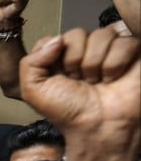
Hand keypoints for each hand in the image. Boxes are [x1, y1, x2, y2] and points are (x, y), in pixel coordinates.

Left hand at [19, 27, 139, 160]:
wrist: (98, 126)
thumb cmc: (67, 111)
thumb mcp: (33, 91)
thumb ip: (30, 62)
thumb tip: (57, 39)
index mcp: (58, 56)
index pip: (53, 38)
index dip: (54, 57)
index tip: (58, 77)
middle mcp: (83, 50)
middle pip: (76, 34)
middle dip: (75, 61)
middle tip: (79, 81)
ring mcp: (108, 49)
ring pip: (101, 35)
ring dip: (95, 64)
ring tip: (96, 82)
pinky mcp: (131, 51)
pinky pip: (124, 42)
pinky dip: (115, 64)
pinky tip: (112, 79)